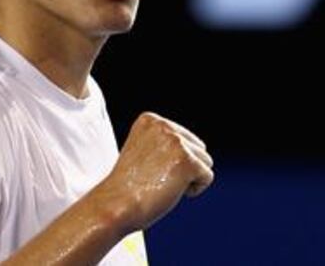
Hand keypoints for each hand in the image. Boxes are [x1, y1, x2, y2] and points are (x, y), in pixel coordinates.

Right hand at [100, 111, 213, 231]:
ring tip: (163, 185)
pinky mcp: (188, 161)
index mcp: (150, 120)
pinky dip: (194, 189)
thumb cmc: (129, 186)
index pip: (184, 138)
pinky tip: (172, 192)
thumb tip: (195, 147)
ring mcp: (176, 142)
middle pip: (199, 147)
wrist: (116, 205)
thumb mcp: (143, 152)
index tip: (149, 170)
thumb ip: (164, 142)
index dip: (172, 161)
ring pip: (206, 161)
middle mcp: (164, 126)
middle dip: (185, 167)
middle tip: (158, 180)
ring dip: (189, 178)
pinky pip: (207, 176)